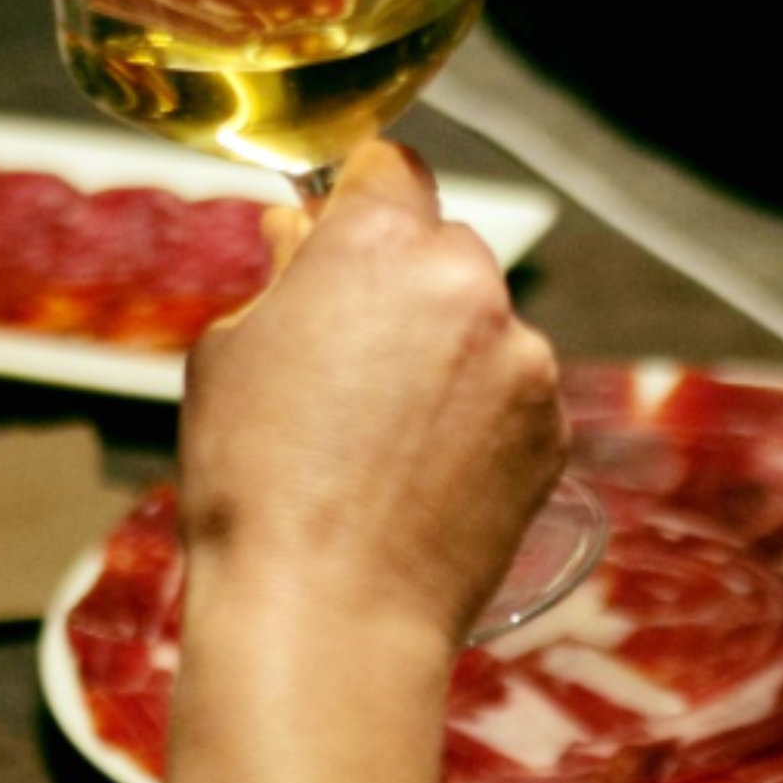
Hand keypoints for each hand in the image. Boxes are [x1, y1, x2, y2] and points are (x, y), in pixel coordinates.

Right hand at [176, 141, 568, 654]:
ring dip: (447, 350)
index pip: (388, 166)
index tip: (339, 233)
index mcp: (380, 243)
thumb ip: (282, 273)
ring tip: (385, 435)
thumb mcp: (229, 351)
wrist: (329, 616)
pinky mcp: (552, 425)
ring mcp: (522, 355)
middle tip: (349, 354)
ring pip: (482, 321)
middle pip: (439, 246)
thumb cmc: (255, 481)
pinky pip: (513, 390)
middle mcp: (466, 280)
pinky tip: (426, 472)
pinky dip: (481, 413)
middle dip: (402, 281)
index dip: (358, 197)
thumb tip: (304, 234)